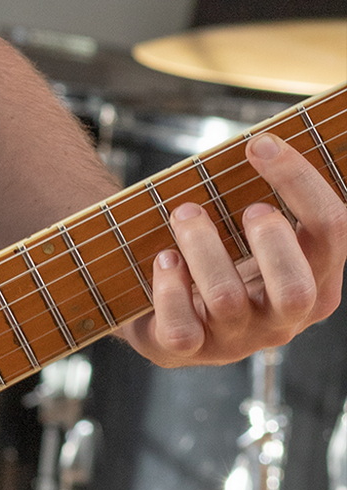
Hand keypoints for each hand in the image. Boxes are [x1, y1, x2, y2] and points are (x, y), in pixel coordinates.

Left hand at [123, 131, 346, 367]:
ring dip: (204, 246)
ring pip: (228, 301)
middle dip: (272, 241)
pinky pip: (181, 330)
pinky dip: (169, 288)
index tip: (261, 144)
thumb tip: (264, 140)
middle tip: (247, 206)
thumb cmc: (218, 251)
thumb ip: (268, 195)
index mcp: (314, 282)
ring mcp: (232, 340)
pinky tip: (164, 259)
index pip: (331, 232)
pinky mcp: (182, 350)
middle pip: (298, 291)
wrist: (159, 297)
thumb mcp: (252, 230)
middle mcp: (280, 320)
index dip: (300, 182)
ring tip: (185, 213)